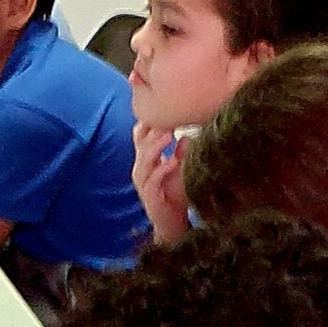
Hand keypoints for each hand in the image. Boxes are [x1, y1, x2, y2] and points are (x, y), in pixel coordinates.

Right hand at [132, 123, 188, 241]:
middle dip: (153, 127)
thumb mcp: (180, 169)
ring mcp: (143, 181)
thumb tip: (187, 136)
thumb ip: (181, 153)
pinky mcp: (149, 195)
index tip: (161, 103)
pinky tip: (172, 162)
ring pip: (145, 158)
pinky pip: (153, 179)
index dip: (148, 118)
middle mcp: (141, 168)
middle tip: (166, 114)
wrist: (171, 223)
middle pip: (141, 142)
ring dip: (156, 146)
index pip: (142, 133)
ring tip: (168, 134)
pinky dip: (162, 169)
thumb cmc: (174, 195)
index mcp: (146, 159)